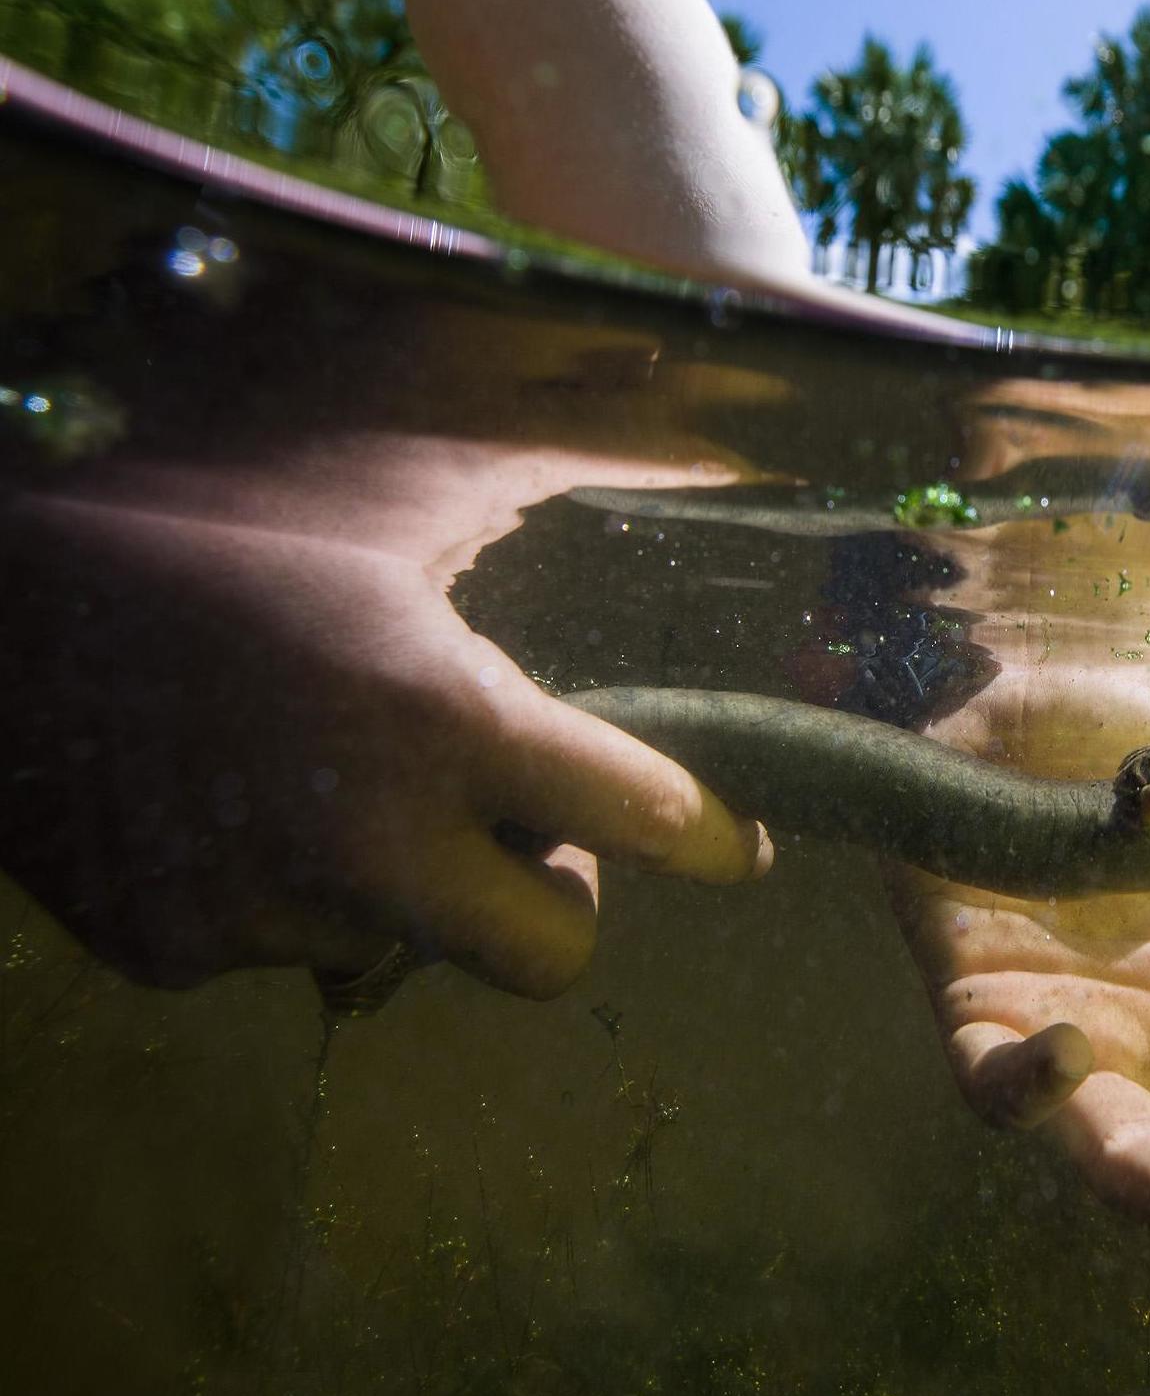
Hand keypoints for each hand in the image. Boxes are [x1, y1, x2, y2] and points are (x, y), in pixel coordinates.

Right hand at [0, 496, 770, 994]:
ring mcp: (259, 914)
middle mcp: (364, 845)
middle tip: (526, 832)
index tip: (737, 850)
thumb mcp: (396, 477)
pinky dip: (289, 885)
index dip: (707, 835)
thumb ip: (568, 461)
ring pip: (407, 942)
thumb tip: (725, 436)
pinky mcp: (167, 951)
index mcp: (442, 718)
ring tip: (317, 760)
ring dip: (401, 875)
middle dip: (561, 902)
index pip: (641, 816)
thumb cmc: (206, 501)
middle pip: (551, 959)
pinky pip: (286, 943)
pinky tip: (228, 793)